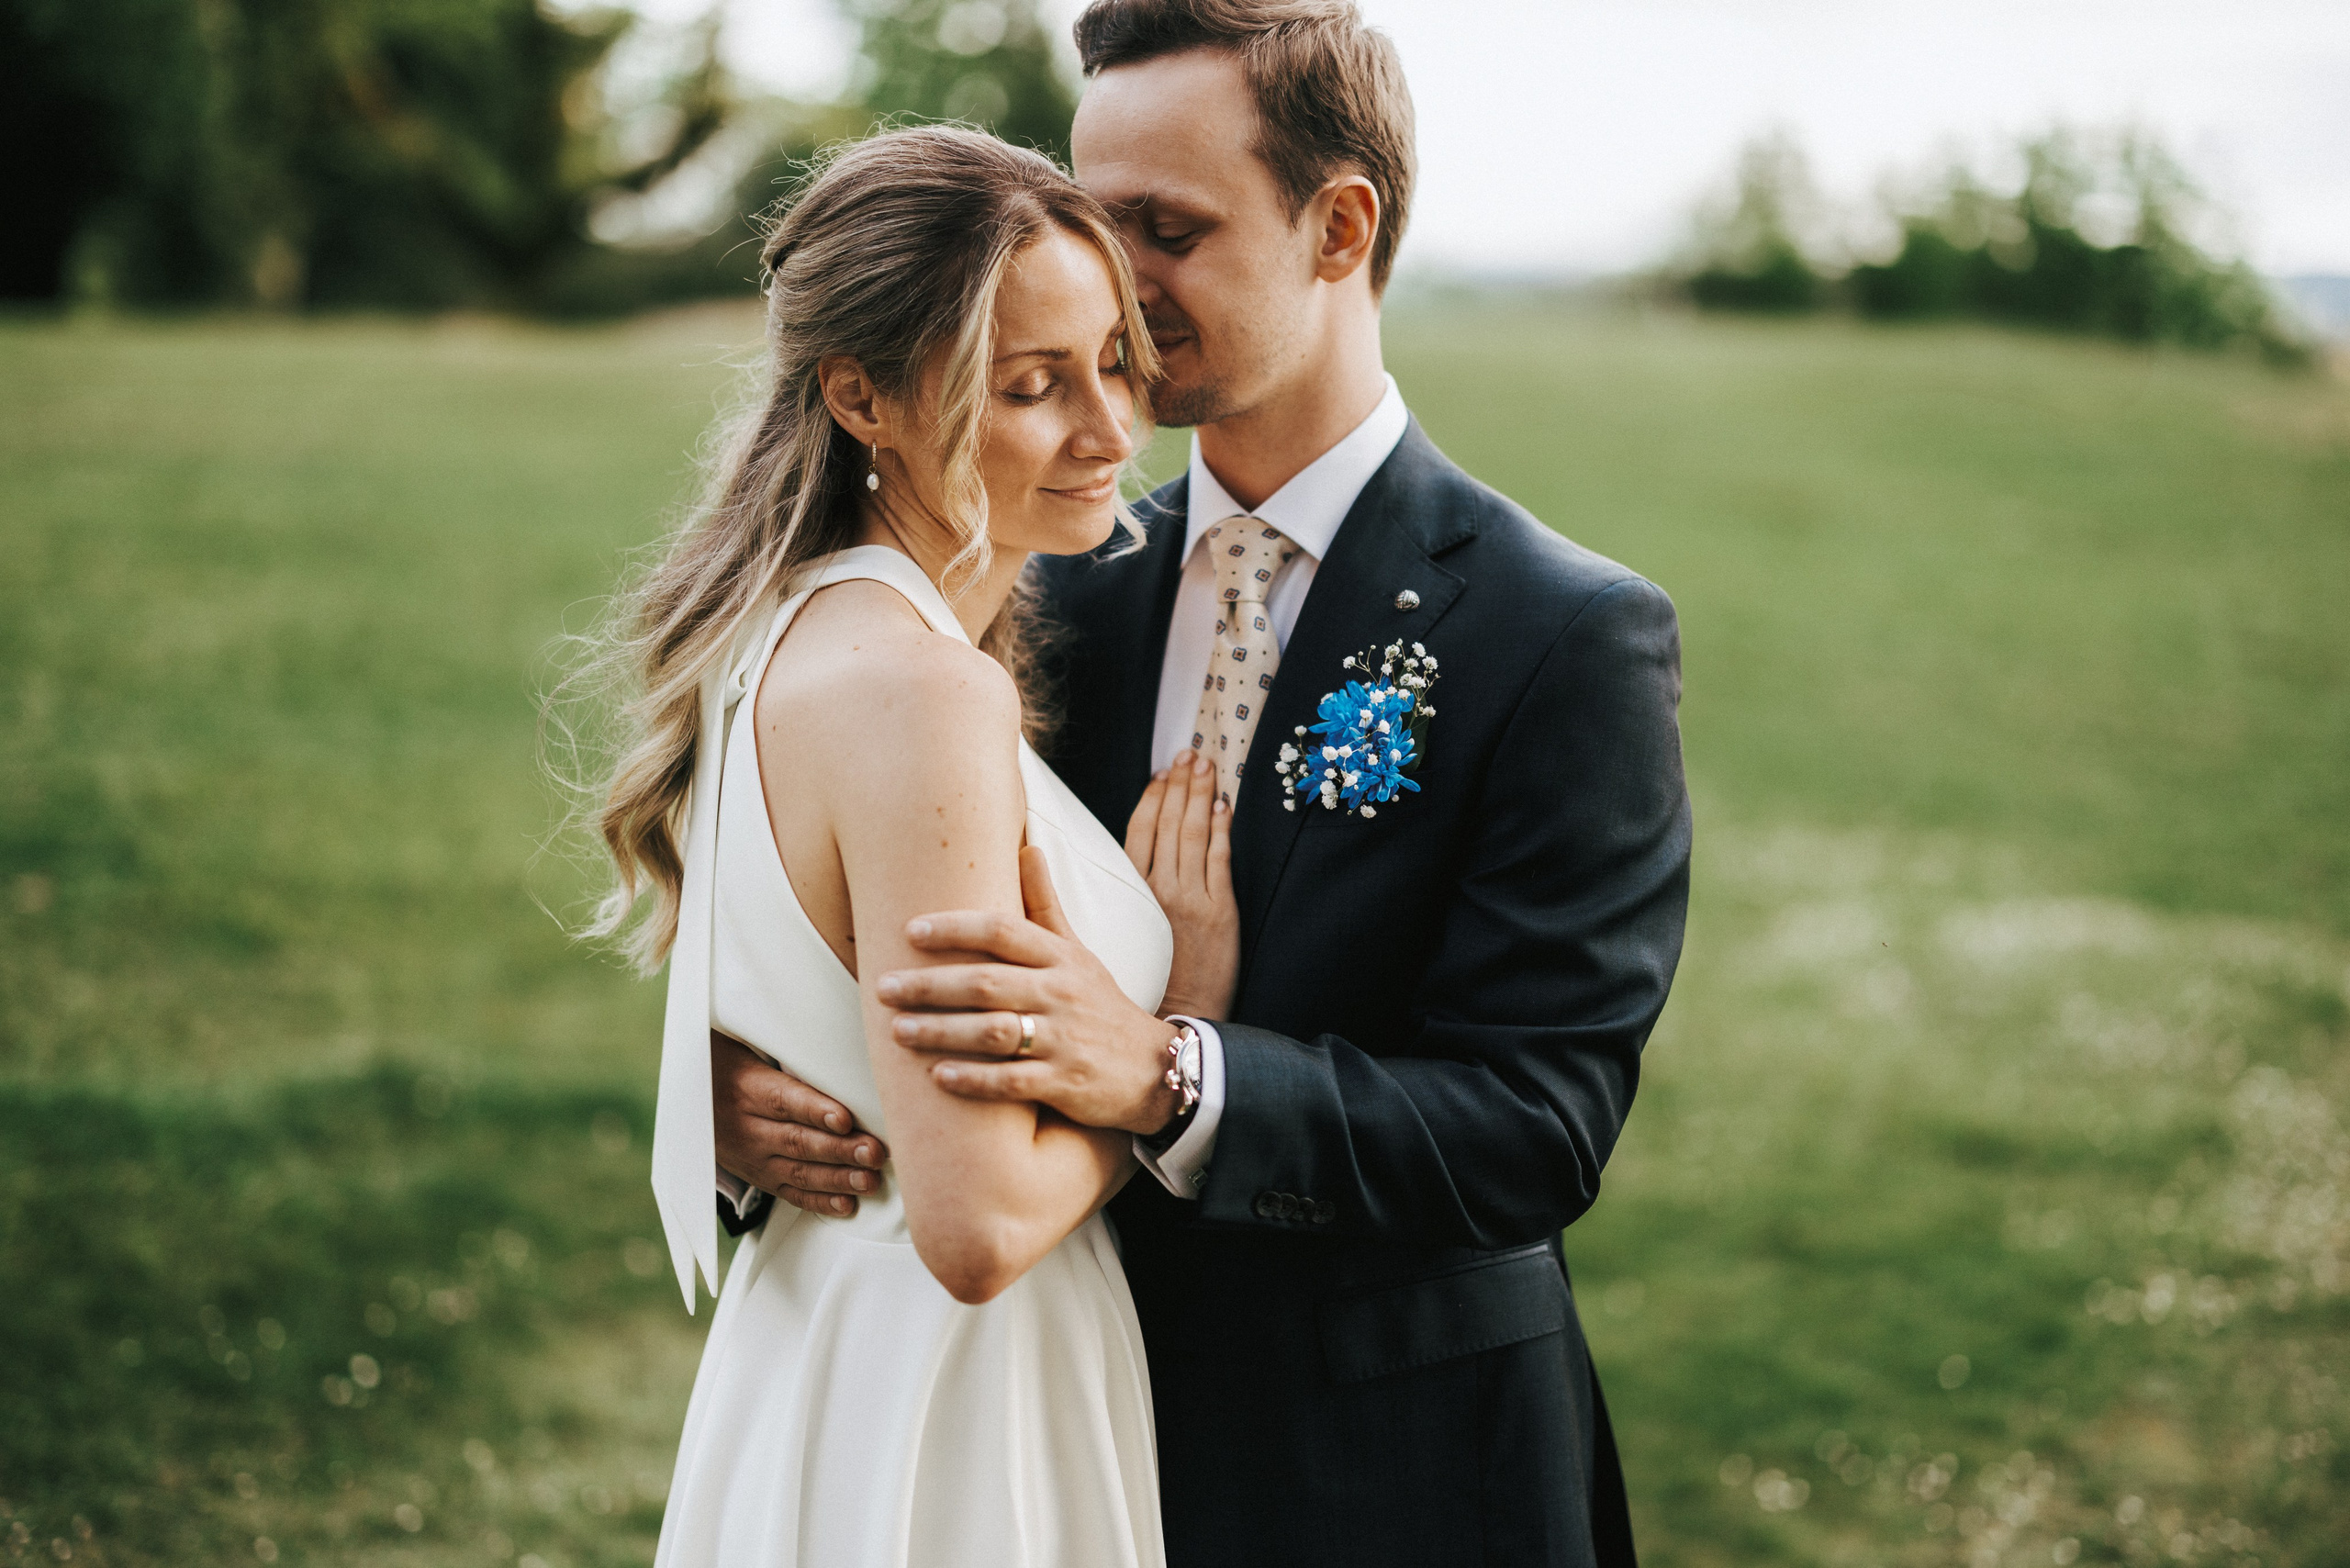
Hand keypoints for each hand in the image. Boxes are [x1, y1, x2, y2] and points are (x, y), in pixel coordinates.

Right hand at [711, 1031, 888, 1216]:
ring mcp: (751, 1156)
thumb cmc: (730, 1060)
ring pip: (797, 1171)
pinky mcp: (757, 1176)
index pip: (783, 1100)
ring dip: (836, 1179)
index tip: (846, 1118)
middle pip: (797, 1140)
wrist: (688, 1097)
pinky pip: (788, 1193)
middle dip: (839, 1150)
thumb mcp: (744, 1042)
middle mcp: (746, 1126)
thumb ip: (784, 1044)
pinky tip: (845, 1204)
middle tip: (874, 1152)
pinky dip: (817, 1201)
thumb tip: (832, 1025)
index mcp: (746, 1087)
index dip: (815, 1111)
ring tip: (869, 1180)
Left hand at [880, 847, 1182, 1135]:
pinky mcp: (1067, 1083)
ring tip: (898, 1030)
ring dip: (941, 1031)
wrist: (1157, 1068)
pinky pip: (1012, 1081)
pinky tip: (937, 1076)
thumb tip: (1026, 846)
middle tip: (883, 987)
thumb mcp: (1078, 952)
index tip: (910, 930)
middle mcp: (1062, 993)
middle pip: (987, 983)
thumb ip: (1045, 905)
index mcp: (1061, 957)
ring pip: (994, 1032)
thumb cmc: (1100, 1005)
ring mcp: (1065, 1039)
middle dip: (930, 985)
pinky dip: (973, 1079)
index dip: (955, 928)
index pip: (1003, 931)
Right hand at [1124, 748, 1238, 1019]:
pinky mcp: (1220, 912)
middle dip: (1180, 785)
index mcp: (1132, 894)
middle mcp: (1159, 891)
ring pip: (1192, 835)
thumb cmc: (1151, 980)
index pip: (1139, 831)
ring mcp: (1190, 900)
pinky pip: (1220, 860)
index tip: (1162, 773)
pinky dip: (1222, 830)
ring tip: (1207, 767)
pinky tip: (1225, 807)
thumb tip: (1130, 855)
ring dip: (1200, 796)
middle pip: (1168, 824)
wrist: (1181, 1016)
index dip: (1152, 798)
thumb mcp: (1124, 932)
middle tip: (1189, 754)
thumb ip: (1125, 893)